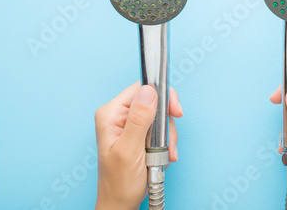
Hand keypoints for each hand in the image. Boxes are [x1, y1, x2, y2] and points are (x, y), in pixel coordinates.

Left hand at [94, 82, 182, 209]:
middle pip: (155, 102)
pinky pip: (161, 130)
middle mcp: (119, 115)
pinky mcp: (139, 134)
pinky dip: (167, 144)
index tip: (175, 112)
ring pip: (161, 117)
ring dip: (167, 138)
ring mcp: (130, 125)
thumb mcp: (129, 150)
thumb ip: (139, 119)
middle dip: (166, 124)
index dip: (162, 97)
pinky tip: (162, 157)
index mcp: (111, 113)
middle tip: (167, 143)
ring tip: (162, 156)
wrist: (120, 204)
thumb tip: (149, 90)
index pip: (142, 89)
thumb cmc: (119, 183)